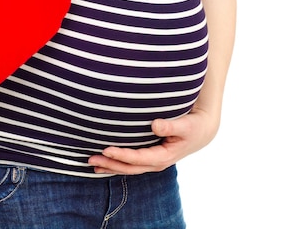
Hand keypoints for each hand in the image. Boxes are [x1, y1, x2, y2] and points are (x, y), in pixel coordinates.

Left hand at [87, 107, 219, 174]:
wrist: (202, 131)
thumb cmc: (194, 126)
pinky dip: (117, 163)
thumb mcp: (186, 125)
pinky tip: (105, 162)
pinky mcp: (150, 157)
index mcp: (164, 156)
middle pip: (129, 167)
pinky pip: (131, 164)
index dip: (121, 155)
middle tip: (91, 159)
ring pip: (128, 168)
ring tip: (92, 164)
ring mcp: (153, 162)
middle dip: (110, 164)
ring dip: (110, 166)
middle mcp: (156, 162)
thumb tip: (155, 124)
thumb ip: (171, 126)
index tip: (106, 149)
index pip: (138, 158)